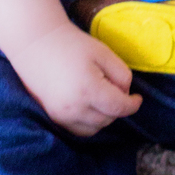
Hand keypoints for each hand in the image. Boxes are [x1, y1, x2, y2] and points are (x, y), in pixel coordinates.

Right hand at [12, 19, 141, 137]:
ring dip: (105, 117)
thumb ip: (121, 74)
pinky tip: (90, 106)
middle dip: (118, 107)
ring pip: (95, 128)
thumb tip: (125, 93)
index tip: (138, 98)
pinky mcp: (54, 117)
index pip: (119, 108)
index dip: (133, 105)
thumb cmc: (72, 44)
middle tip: (116, 89)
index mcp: (88, 89)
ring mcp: (61, 116)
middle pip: (108, 119)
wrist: (36, 44)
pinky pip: (79, 130)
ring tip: (103, 97)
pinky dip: (90, 123)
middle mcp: (74, 108)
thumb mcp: (103, 53)